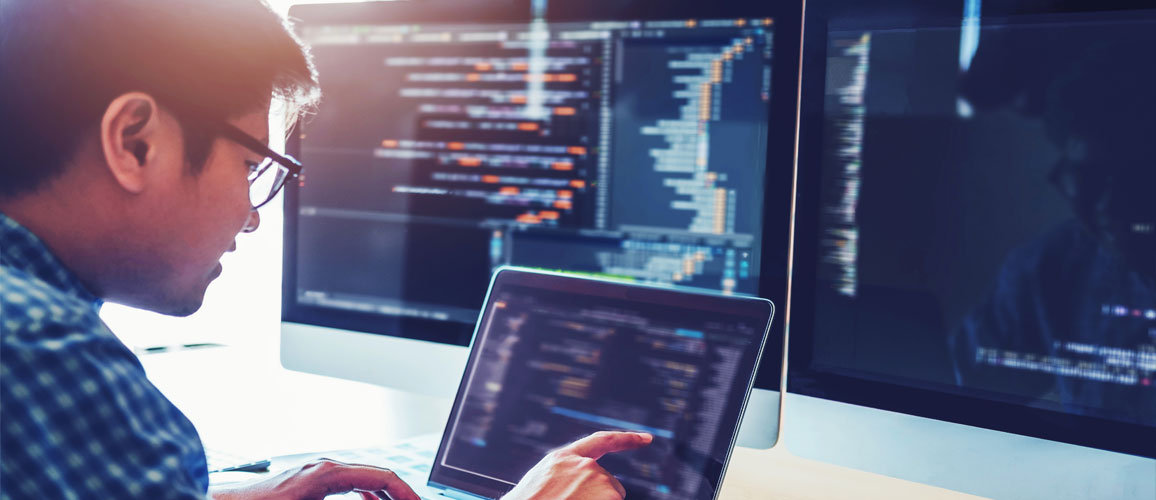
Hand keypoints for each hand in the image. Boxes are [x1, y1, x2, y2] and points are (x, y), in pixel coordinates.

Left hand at [210, 458, 419, 499]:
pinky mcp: (310, 482)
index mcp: (330, 473)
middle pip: (376, 476)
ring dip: (383, 495)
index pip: (382, 476)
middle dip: (398, 494)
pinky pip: (348, 484)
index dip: (406, 493)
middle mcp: (326, 467)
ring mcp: (318, 472)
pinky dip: (365, 495)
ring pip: (363, 480)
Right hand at [503, 431, 652, 499]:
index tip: (646, 438)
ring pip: (611, 497)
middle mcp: (583, 465)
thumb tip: (577, 486)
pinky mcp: (609, 495)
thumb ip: (564, 477)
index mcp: (563, 459)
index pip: (601, 441)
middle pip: (607, 482)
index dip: (626, 439)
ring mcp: (597, 480)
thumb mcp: (540, 484)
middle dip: (598, 497)